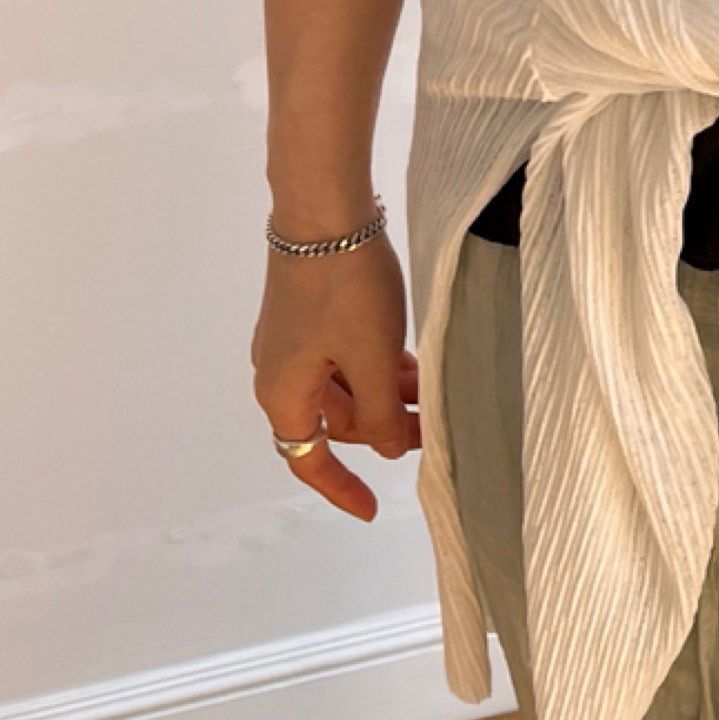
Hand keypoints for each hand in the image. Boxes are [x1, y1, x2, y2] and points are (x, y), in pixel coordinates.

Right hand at [250, 229, 420, 519]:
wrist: (324, 210)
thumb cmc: (344, 289)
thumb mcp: (372, 361)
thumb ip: (380, 416)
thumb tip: (387, 449)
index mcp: (282, 394)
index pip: (308, 460)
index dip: (341, 487)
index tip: (371, 509)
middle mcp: (280, 371)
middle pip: (334, 420)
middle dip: (384, 428)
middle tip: (435, 428)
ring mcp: (294, 340)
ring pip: (345, 384)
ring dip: (387, 393)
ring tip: (437, 390)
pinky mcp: (310, 311)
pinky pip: (345, 354)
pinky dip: (378, 364)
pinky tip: (415, 359)